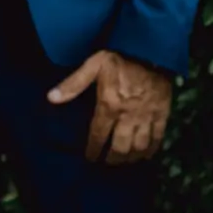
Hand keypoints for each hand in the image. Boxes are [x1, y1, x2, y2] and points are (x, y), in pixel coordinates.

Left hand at [49, 50, 173, 164]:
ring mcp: (146, 116)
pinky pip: (157, 137)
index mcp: (109, 105)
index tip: (90, 158)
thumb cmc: (120, 57)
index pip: (99, 136)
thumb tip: (51, 98)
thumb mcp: (93, 65)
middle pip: (120, 147)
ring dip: (131, 158)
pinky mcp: (162, 113)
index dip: (94, 150)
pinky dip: (151, 150)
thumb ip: (72, 84)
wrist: (151, 49)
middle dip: (113, 159)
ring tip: (124, 162)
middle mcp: (128, 116)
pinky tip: (146, 155)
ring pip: (139, 146)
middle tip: (107, 163)